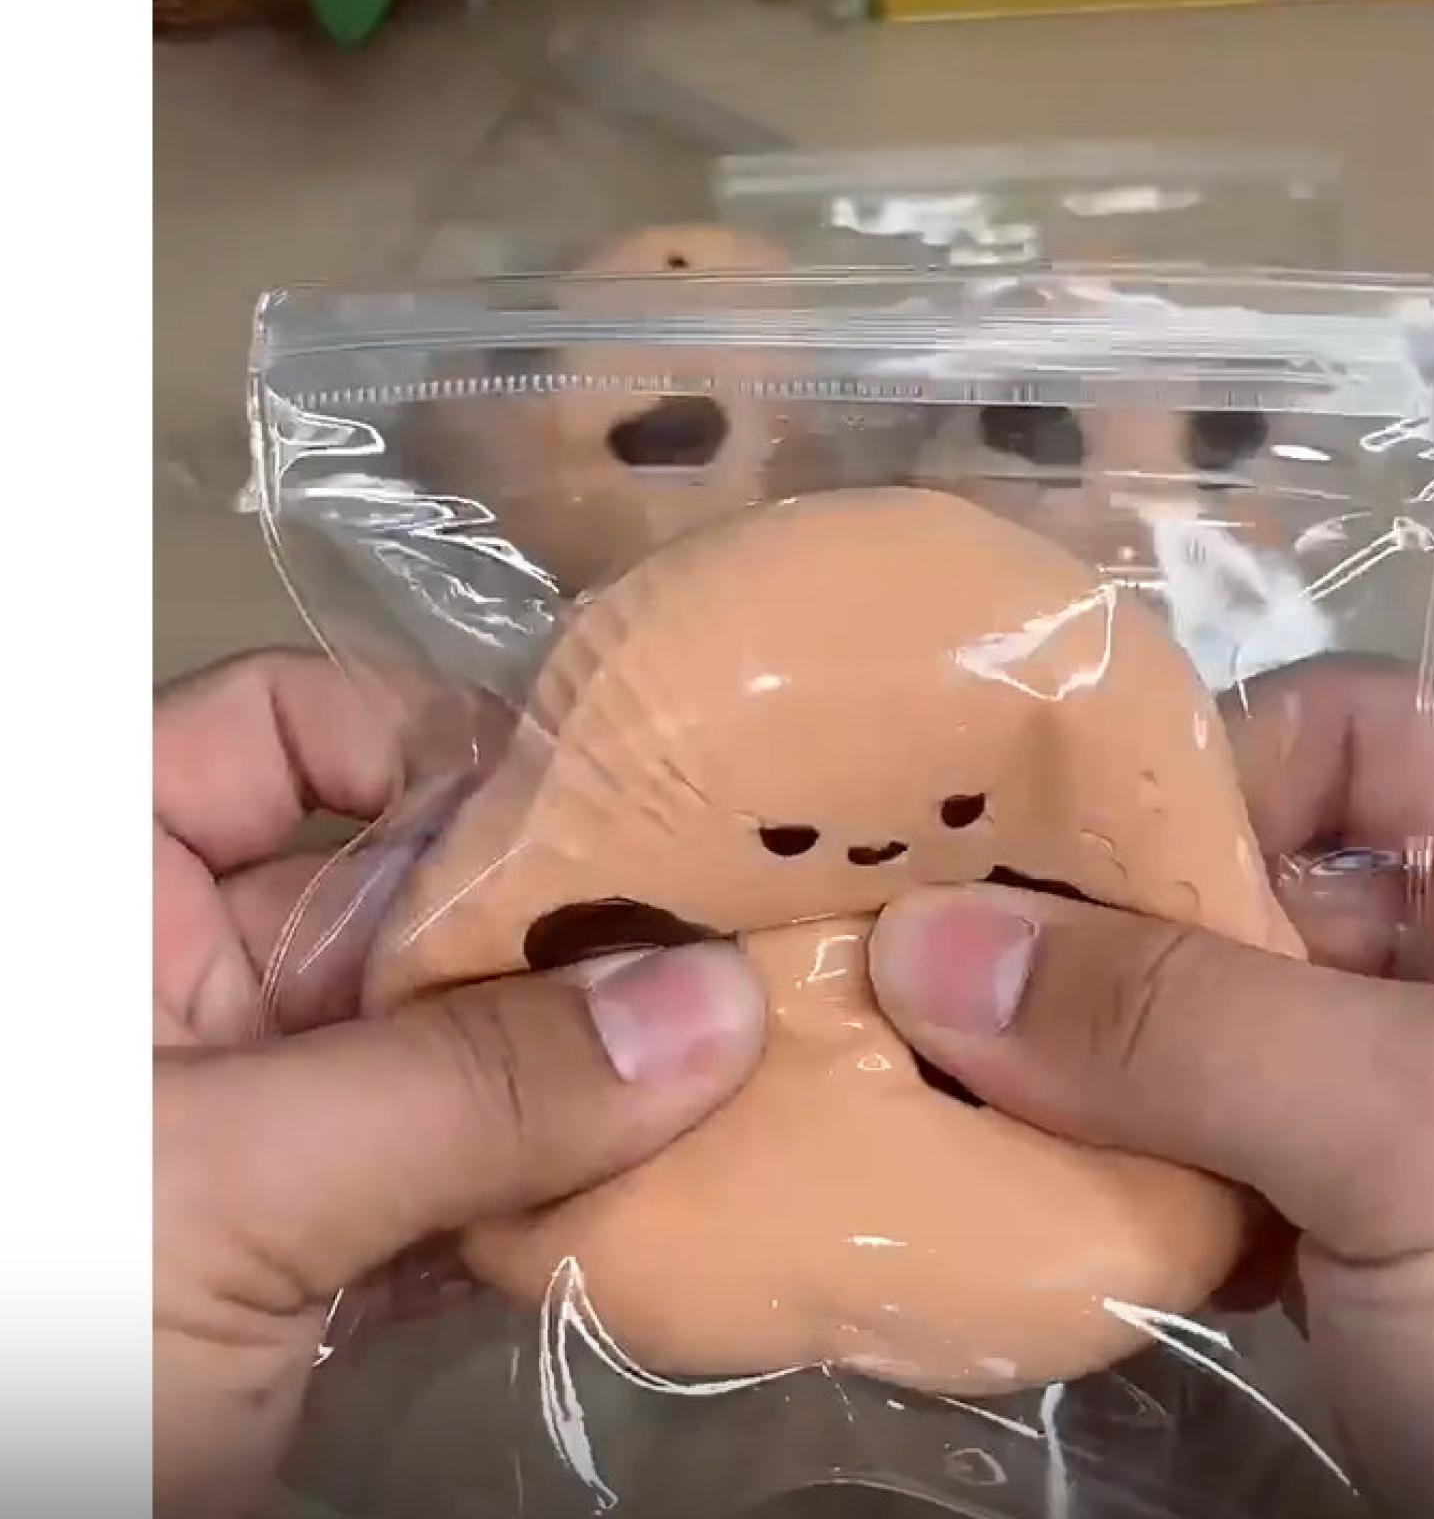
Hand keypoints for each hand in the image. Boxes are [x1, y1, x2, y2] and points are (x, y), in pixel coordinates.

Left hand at [154, 652, 764, 1516]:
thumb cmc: (34, 1322)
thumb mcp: (222, 1187)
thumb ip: (472, 1089)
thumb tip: (718, 999)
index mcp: (116, 904)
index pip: (278, 730)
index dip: (429, 738)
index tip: (601, 807)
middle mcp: (199, 993)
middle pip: (407, 891)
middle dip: (562, 917)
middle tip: (731, 933)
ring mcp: (270, 1128)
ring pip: (459, 1042)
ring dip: (589, 1060)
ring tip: (743, 1045)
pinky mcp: (322, 1259)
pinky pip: (471, 1173)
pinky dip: (563, 1178)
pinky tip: (675, 1173)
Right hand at [868, 656, 1433, 1518]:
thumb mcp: (1404, 1134)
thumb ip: (1168, 1024)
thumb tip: (925, 948)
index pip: (1345, 732)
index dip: (1195, 769)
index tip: (1038, 854)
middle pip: (1240, 877)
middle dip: (1088, 924)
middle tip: (929, 960)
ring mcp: (1388, 1097)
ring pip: (1196, 1017)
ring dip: (1075, 1057)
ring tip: (940, 1068)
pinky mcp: (1336, 1217)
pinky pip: (1193, 1136)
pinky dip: (1109, 1155)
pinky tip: (1024, 1179)